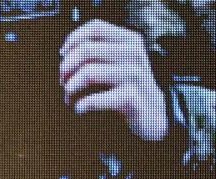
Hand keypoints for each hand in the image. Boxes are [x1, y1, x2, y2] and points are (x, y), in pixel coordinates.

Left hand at [60, 20, 168, 141]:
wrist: (152, 114)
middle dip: (66, 66)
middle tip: (63, 81)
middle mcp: (134, 53)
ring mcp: (135, 75)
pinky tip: (80, 109)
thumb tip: (65, 52)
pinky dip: (82, 104)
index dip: (73, 40)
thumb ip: (95, 53)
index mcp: (129, 40)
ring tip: (69, 98)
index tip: (63, 55)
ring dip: (70, 87)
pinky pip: (97, 98)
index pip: (95, 27)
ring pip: (89, 72)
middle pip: (86, 49)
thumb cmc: (126, 87)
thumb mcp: (115, 63)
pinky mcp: (132, 98)